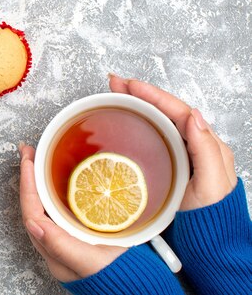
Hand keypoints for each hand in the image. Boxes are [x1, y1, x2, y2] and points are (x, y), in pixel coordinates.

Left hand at [19, 143, 125, 281]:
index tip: (27, 160)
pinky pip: (59, 208)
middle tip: (28, 152)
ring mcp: (66, 237)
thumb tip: (33, 226)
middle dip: (29, 177)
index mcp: (54, 251)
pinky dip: (54, 190)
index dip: (27, 184)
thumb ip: (62, 246)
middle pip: (34, 206)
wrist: (142, 284)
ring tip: (37, 159)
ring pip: (45, 206)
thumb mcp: (90, 263)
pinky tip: (57, 178)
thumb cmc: (118, 276)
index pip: (32, 212)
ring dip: (39, 182)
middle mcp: (55, 244)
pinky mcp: (78, 233)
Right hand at [108, 74, 237, 209]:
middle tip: (115, 83)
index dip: (153, 95)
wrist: (205, 242)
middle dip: (139, 93)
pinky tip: (122, 120)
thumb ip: (206, 151)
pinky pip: (150, 135)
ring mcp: (178, 153)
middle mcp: (192, 144)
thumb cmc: (210, 216)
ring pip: (156, 120)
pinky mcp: (165, 164)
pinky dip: (136, 122)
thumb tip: (193, 115)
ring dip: (136, 104)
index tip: (130, 85)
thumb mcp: (212, 184)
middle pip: (164, 110)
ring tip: (115, 93)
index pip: (177, 110)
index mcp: (205, 144)